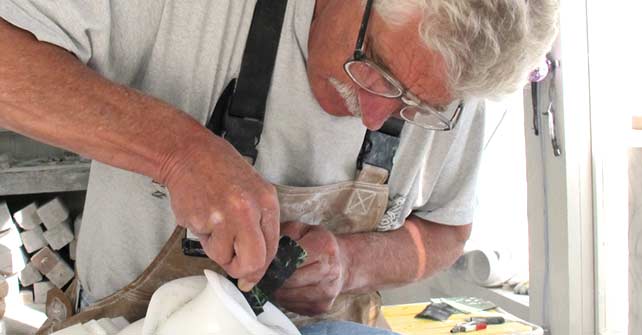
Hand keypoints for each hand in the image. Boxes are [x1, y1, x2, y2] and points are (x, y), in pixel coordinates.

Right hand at [161, 134, 279, 290]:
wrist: (189, 153)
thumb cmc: (220, 170)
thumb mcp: (252, 190)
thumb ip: (258, 222)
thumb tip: (256, 261)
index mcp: (266, 202)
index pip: (271, 248)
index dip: (260, 267)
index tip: (251, 276)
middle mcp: (248, 210)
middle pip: (253, 261)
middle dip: (241, 270)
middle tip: (232, 264)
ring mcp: (224, 216)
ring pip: (223, 256)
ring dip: (216, 247)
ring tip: (212, 223)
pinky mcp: (202, 220)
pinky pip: (203, 242)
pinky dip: (201, 235)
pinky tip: (201, 213)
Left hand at [273, 222, 350, 315]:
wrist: (343, 262)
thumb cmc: (317, 243)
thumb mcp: (301, 229)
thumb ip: (283, 234)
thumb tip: (264, 252)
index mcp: (324, 246)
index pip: (291, 259)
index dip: (274, 261)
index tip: (266, 261)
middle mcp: (330, 270)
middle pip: (288, 280)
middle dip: (272, 277)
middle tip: (265, 272)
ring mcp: (328, 291)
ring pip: (287, 296)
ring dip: (276, 289)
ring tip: (275, 279)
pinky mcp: (322, 307)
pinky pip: (292, 306)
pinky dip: (284, 299)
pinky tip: (287, 288)